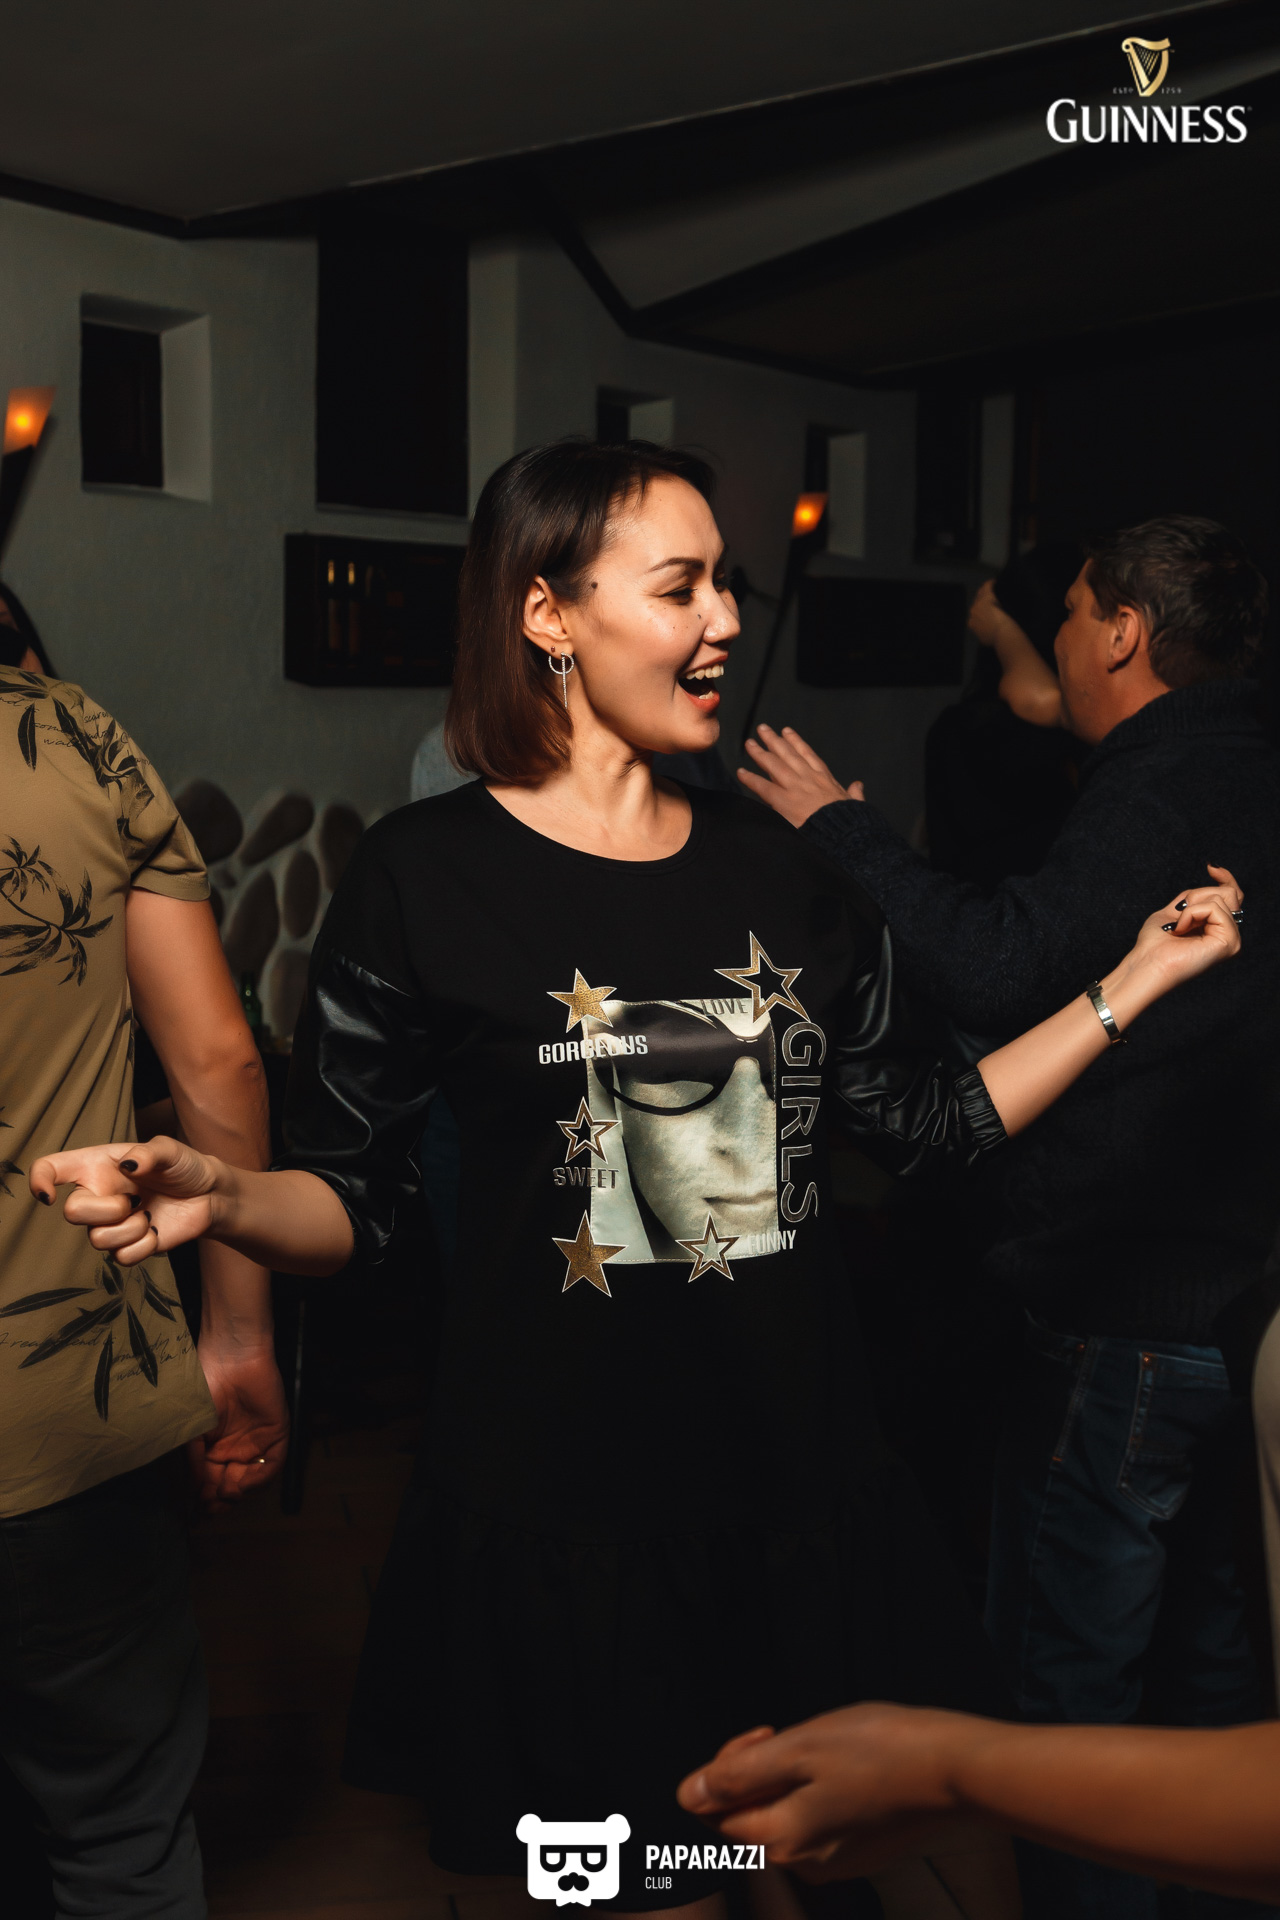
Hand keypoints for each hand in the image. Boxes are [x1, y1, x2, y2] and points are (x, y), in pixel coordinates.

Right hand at [29, 1134, 221, 1266]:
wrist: (210, 1196)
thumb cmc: (184, 1167)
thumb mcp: (170, 1150)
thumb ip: (148, 1153)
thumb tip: (128, 1164)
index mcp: (97, 1166)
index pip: (51, 1168)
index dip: (39, 1180)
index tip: (49, 1195)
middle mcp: (97, 1195)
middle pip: (72, 1213)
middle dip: (105, 1210)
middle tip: (134, 1200)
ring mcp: (110, 1223)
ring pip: (97, 1240)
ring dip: (130, 1228)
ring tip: (149, 1212)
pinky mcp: (127, 1246)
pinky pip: (122, 1258)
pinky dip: (144, 1245)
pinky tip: (155, 1229)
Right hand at [189, 1342, 289, 1511]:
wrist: (230, 1359)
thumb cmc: (205, 1388)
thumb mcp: (192, 1431)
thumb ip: (195, 1463)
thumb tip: (194, 1494)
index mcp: (213, 1450)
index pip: (211, 1484)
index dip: (203, 1501)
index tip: (193, 1515)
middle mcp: (236, 1450)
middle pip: (231, 1487)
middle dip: (219, 1502)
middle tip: (208, 1510)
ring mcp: (257, 1443)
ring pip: (252, 1480)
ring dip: (237, 1493)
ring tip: (223, 1495)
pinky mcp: (278, 1434)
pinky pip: (273, 1464)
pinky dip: (259, 1479)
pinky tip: (242, 1484)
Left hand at [677, 1703, 974, 1879]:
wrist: (955, 1770)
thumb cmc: (880, 1750)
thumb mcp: (800, 1747)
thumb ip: (741, 1773)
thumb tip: (689, 1794)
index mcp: (781, 1841)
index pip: (714, 1815)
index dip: (725, 1768)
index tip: (761, 1737)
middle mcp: (803, 1864)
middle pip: (746, 1819)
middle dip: (753, 1772)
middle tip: (785, 1735)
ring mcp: (833, 1861)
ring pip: (781, 1817)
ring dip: (784, 1777)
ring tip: (818, 1745)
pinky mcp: (858, 1850)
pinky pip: (814, 1821)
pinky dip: (814, 1789)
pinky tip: (843, 1764)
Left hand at [738, 725, 864, 827]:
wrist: (842, 833)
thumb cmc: (849, 821)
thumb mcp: (854, 803)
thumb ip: (854, 793)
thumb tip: (858, 785)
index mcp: (825, 778)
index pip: (808, 755)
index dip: (796, 742)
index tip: (787, 731)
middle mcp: (808, 778)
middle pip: (787, 754)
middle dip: (774, 740)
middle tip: (762, 729)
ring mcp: (795, 787)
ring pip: (773, 765)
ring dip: (760, 753)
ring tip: (749, 743)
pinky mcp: (784, 801)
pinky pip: (763, 787)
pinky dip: (751, 779)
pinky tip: (741, 772)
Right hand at [967, 578, 1023, 651]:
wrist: (1002, 634)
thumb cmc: (997, 639)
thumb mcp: (985, 641)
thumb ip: (982, 635)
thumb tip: (985, 635)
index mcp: (972, 623)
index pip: (975, 613)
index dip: (982, 611)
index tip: (988, 610)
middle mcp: (973, 612)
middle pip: (977, 602)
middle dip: (983, 600)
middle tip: (992, 599)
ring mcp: (980, 604)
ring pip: (981, 593)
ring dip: (986, 590)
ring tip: (993, 588)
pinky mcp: (988, 597)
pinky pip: (987, 586)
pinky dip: (991, 583)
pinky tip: (995, 581)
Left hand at [1099, 865, 1242, 1034]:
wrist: (1147, 962)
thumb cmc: (1155, 943)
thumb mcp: (1177, 910)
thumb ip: (1196, 898)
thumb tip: (1217, 875)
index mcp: (1218, 929)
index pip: (1233, 897)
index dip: (1226, 878)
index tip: (1211, 867)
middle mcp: (1229, 935)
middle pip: (1228, 893)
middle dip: (1198, 896)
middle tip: (1179, 914)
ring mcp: (1232, 940)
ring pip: (1221, 898)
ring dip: (1192, 907)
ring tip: (1179, 927)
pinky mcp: (1230, 943)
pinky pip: (1215, 909)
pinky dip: (1192, 914)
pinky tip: (1182, 930)